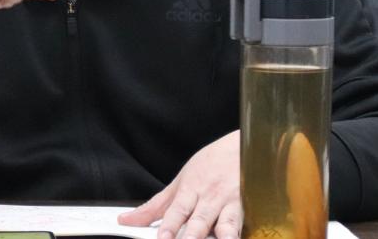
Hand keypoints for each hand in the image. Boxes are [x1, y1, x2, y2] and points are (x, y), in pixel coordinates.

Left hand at [119, 131, 240, 238]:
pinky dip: (242, 231)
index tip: (164, 237)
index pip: (178, 211)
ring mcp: (232, 203)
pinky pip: (246, 222)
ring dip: (223, 235)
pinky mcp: (250, 207)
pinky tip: (238, 236)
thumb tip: (127, 220)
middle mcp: (211, 198)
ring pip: (227, 223)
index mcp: (191, 190)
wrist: (244, 146)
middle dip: (193, 234)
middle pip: (201, 220)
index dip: (171, 225)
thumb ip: (156, 205)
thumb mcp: (181, 180)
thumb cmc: (211, 164)